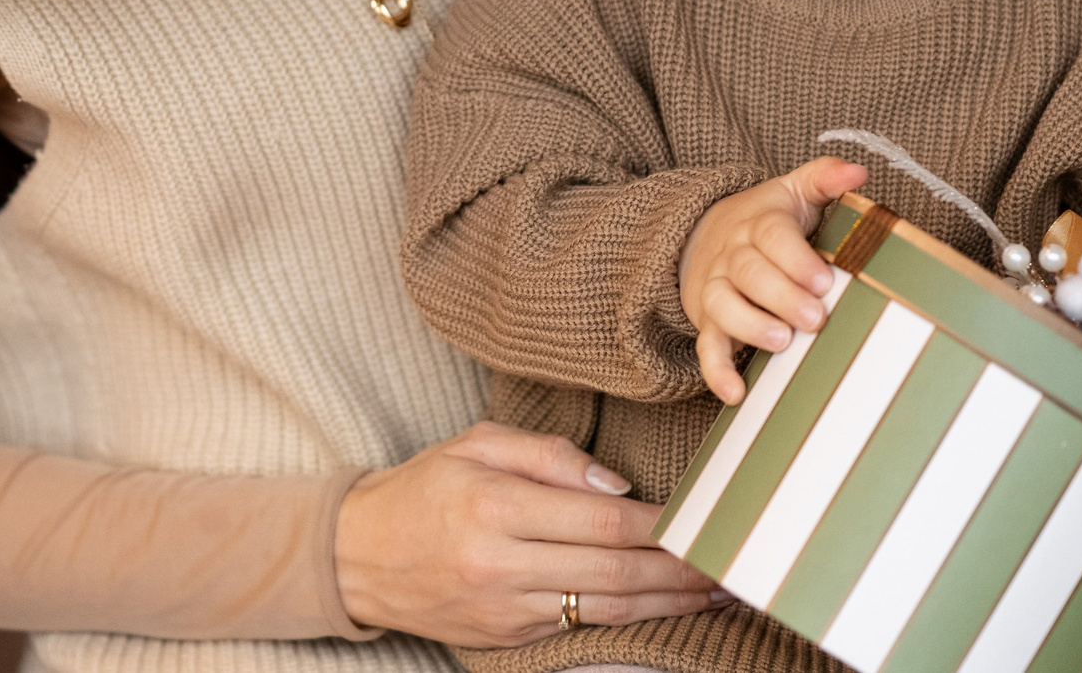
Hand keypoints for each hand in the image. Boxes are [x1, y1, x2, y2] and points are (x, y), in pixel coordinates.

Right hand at [333, 423, 726, 646]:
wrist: (356, 556)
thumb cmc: (422, 488)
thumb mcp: (474, 444)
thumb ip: (548, 454)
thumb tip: (617, 486)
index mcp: (493, 504)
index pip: (598, 519)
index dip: (657, 523)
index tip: (697, 518)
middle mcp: (500, 562)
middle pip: (613, 569)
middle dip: (678, 569)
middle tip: (725, 562)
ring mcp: (505, 607)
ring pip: (606, 606)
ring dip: (667, 601)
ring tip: (712, 591)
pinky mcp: (507, 637)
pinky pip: (579, 624)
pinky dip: (627, 614)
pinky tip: (660, 604)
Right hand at [680, 158, 866, 403]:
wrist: (700, 236)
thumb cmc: (763, 221)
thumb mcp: (791, 192)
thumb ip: (823, 178)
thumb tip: (859, 172)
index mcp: (759, 223)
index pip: (773, 236)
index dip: (796, 258)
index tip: (823, 279)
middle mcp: (733, 256)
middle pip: (750, 273)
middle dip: (781, 296)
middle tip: (816, 317)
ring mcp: (717, 289)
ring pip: (723, 305)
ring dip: (750, 325)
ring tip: (782, 341)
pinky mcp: (708, 321)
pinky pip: (706, 346)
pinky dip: (716, 371)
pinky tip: (736, 393)